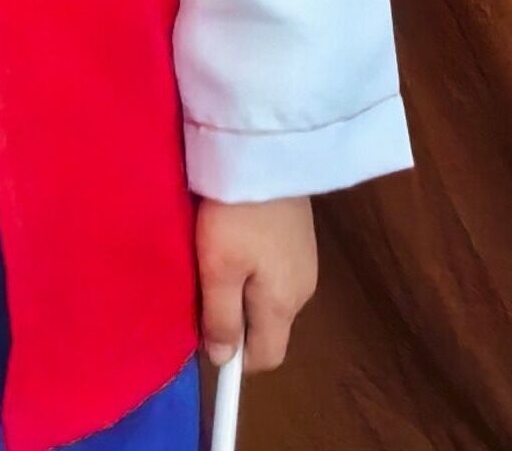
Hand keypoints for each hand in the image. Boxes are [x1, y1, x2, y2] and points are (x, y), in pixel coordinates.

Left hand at [196, 196, 316, 372]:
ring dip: (243, 288)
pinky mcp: (301, 237)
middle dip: (235, 317)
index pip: (266, 358)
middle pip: (266, 326)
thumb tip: (222, 361)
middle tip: (205, 283)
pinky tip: (238, 235)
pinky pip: (274, 270)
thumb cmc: (237, 214)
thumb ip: (221, 317)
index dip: (235, 356)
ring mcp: (306, 262)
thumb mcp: (218, 267)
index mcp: (284, 305)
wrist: (268, 150)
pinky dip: (254, 264)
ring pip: (268, 297)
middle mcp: (303, 291)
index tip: (207, 331)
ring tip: (218, 253)